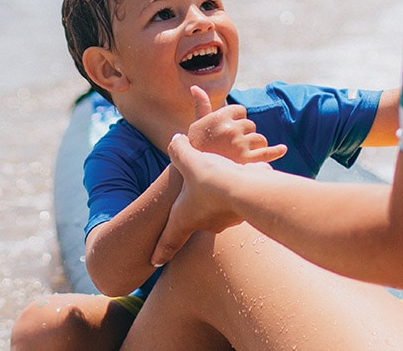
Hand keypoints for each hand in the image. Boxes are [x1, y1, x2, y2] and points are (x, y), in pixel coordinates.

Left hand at [150, 133, 257, 265]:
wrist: (248, 189)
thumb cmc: (212, 179)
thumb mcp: (189, 160)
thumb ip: (180, 150)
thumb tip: (175, 139)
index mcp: (184, 219)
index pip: (168, 241)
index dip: (160, 252)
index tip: (154, 263)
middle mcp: (204, 225)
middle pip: (194, 219)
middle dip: (193, 210)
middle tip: (191, 194)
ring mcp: (224, 221)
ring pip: (216, 210)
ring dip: (215, 198)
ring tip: (218, 179)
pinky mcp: (241, 214)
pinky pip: (234, 205)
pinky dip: (233, 194)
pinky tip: (237, 178)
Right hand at [184, 86, 287, 164]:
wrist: (191, 172)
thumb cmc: (195, 147)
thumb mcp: (196, 124)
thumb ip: (201, 105)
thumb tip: (196, 87)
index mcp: (220, 117)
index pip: (241, 110)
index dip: (238, 119)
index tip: (230, 130)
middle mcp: (231, 129)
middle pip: (251, 125)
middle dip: (246, 133)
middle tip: (232, 145)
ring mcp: (239, 144)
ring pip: (259, 139)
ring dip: (254, 145)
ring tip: (240, 154)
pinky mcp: (246, 160)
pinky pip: (266, 152)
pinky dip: (276, 151)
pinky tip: (283, 149)